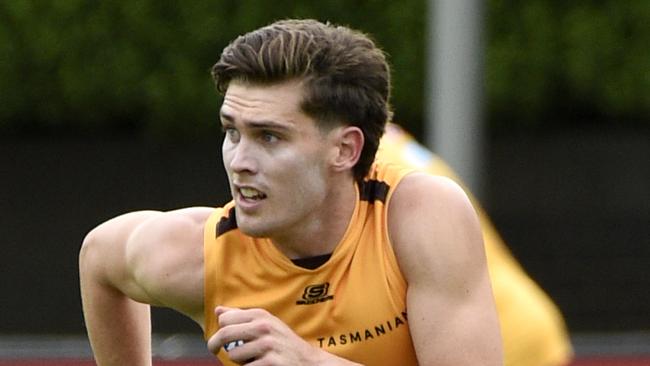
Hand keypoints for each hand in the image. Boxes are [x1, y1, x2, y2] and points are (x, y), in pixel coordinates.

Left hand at [207, 306, 357, 365]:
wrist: (308, 361)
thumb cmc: (283, 343)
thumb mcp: (266, 324)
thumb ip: (242, 317)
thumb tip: (218, 310)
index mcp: (261, 315)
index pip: (225, 319)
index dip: (219, 329)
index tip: (220, 339)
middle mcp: (264, 327)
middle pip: (225, 334)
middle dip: (214, 345)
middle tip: (215, 351)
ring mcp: (267, 345)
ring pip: (233, 355)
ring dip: (237, 361)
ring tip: (250, 359)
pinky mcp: (270, 363)